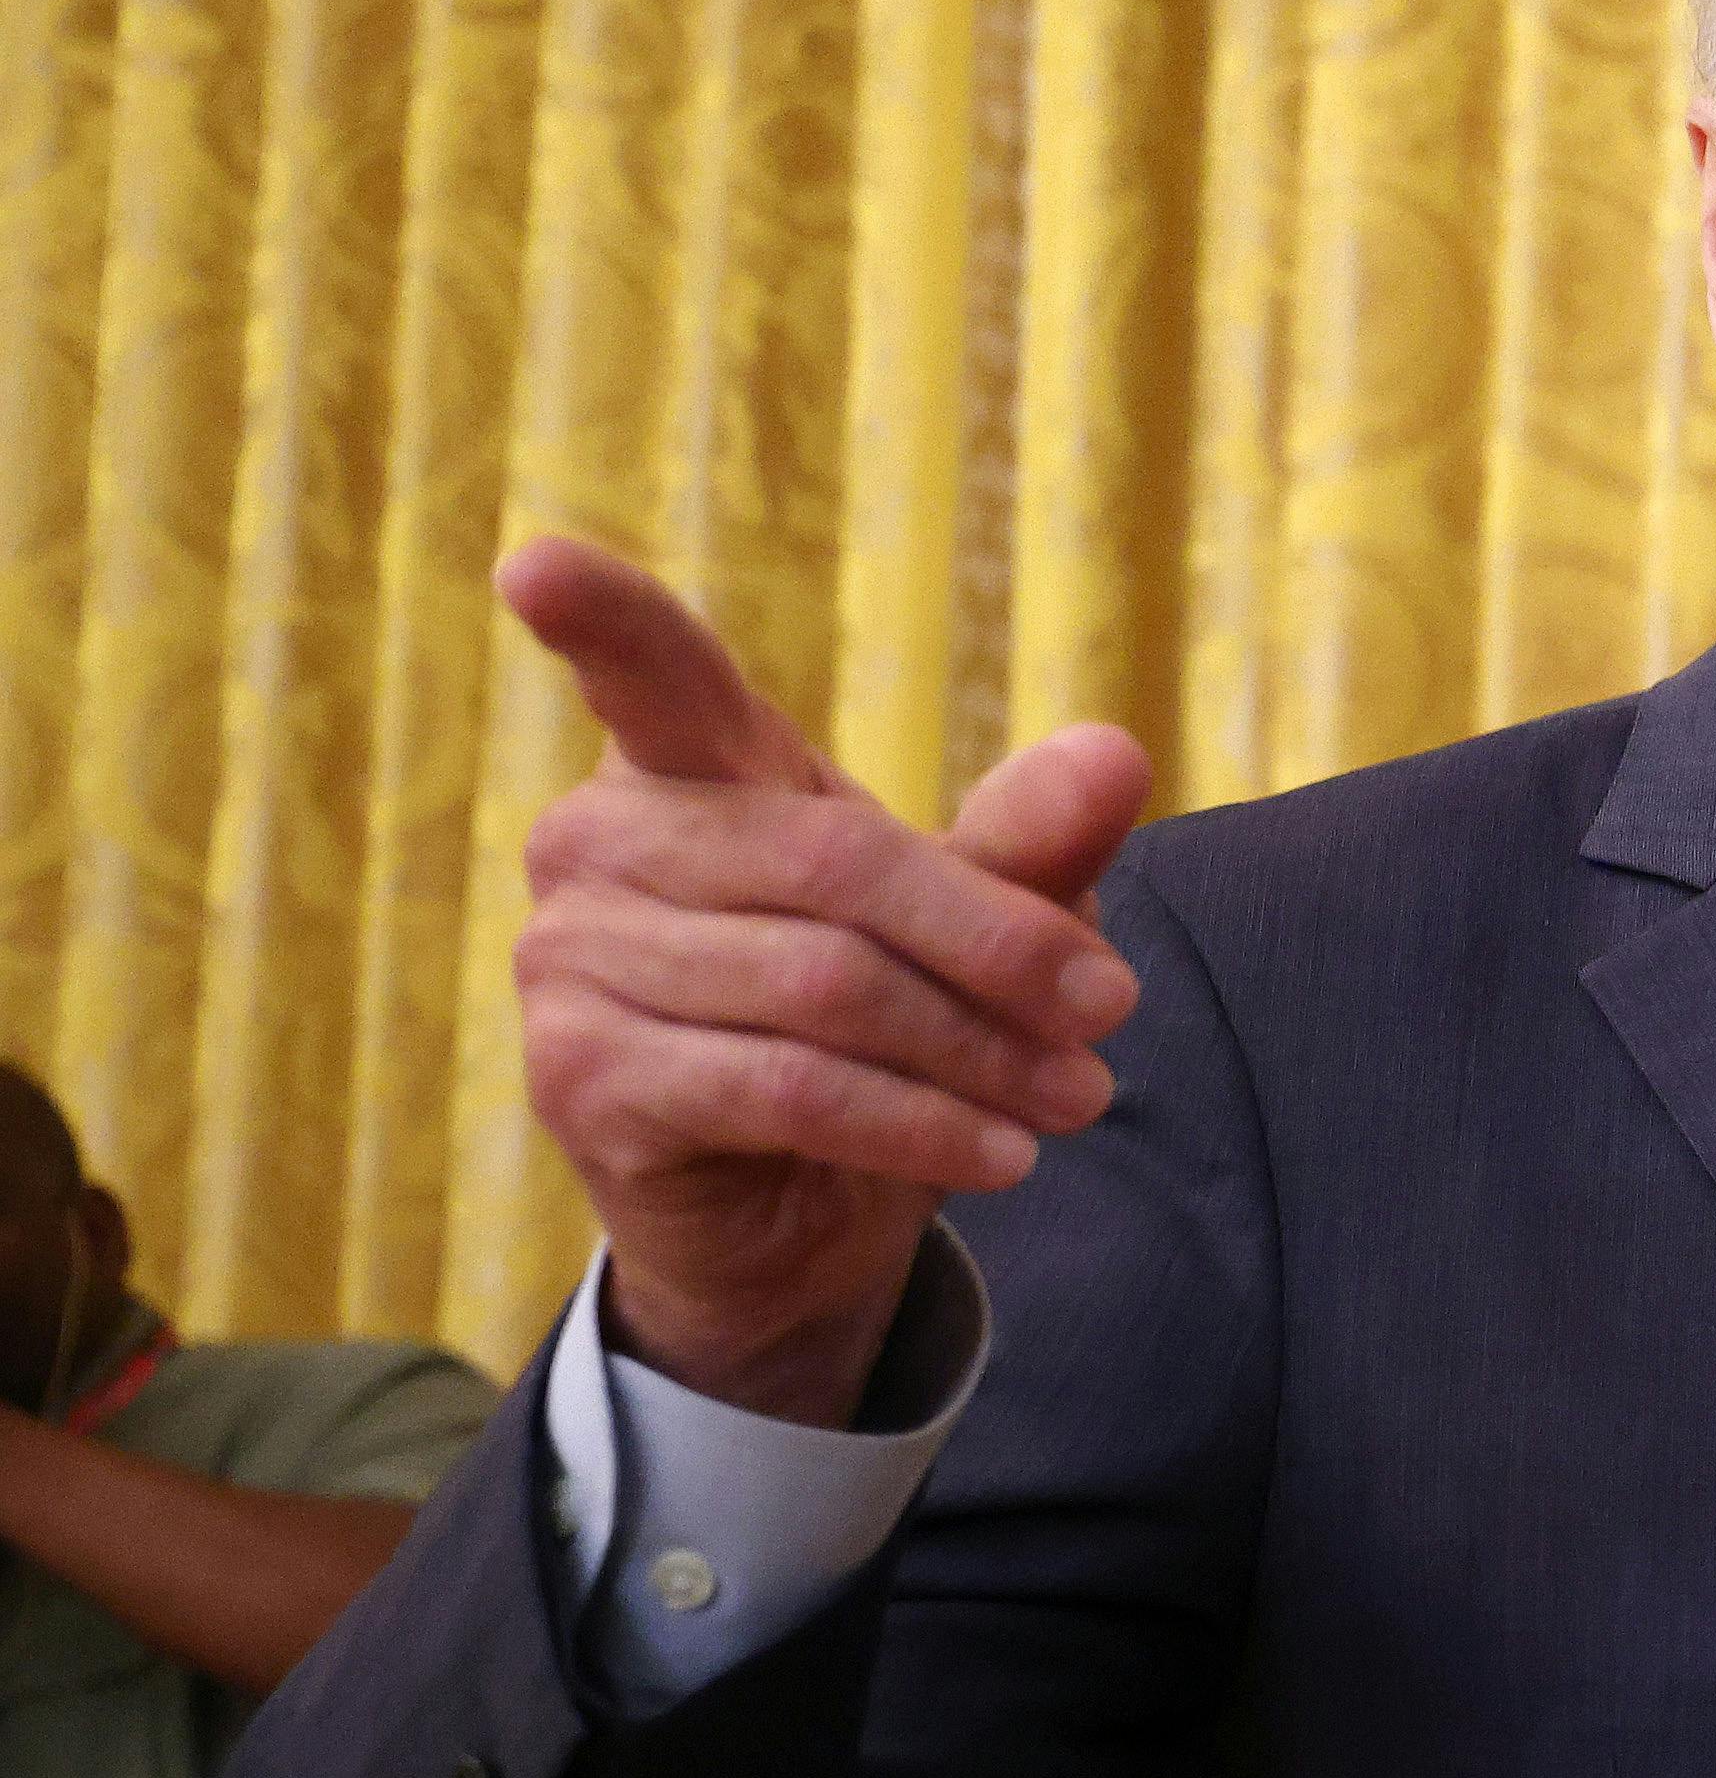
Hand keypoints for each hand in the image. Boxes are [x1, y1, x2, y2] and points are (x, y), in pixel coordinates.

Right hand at [500, 538, 1152, 1425]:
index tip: (535, 564)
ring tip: (1078, 1097)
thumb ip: (1030, 836)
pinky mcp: (584, 1080)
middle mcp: (601, 845)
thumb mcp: (975, 919)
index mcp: (690, 768)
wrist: (802, 1213)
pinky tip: (1001, 1157)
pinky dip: (919, 1125)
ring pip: (826, 991)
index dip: (600, 618)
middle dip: (1000, 946)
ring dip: (978, 1053)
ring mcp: (570, 961)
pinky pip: (788, 1088)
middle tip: (1113, 1010)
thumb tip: (1118, 755)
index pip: (645, 672)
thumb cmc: (886, 1024)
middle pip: (839, 866)